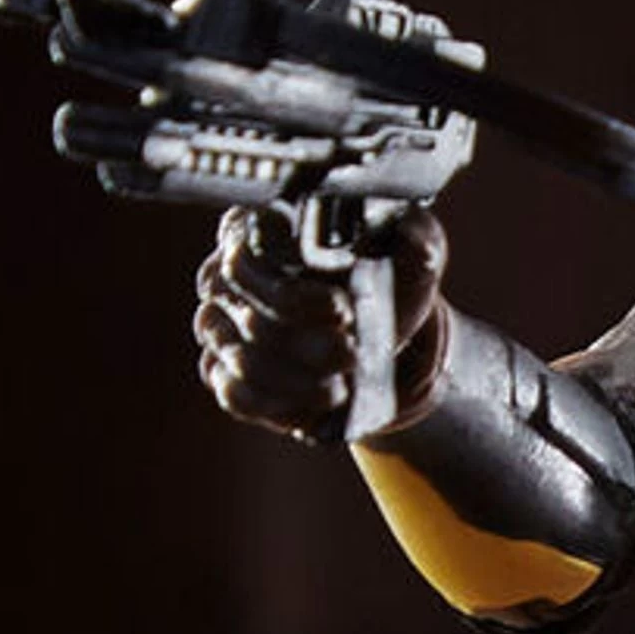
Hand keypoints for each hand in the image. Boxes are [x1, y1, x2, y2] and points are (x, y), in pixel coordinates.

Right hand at [193, 203, 446, 439]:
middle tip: (351, 353)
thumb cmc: (391, 282)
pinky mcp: (222, 370)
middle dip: (305, 344)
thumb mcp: (413, 253)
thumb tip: (411, 233)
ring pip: (244, 360)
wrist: (389, 337)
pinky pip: (237, 394)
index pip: (249, 258)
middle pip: (249, 316)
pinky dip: (281, 405)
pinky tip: (319, 402)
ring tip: (344, 385)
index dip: (293, 293)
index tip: (343, 310)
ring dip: (299, 380)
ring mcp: (217, 324)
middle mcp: (225, 274)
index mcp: (259, 228)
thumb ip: (417, 234)